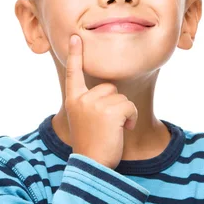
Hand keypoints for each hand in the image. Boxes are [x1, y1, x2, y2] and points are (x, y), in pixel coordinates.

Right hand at [64, 34, 137, 169]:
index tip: (76, 37)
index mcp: (73, 100)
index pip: (74, 73)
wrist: (92, 166)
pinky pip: (129, 106)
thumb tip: (111, 91)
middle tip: (107, 125)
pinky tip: (122, 130)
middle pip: (109, 87)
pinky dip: (130, 118)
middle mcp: (82, 99)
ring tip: (113, 130)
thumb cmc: (92, 145)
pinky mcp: (110, 111)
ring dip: (124, 113)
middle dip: (115, 104)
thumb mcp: (85, 120)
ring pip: (122, 97)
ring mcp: (95, 104)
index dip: (75, 54)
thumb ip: (92, 103)